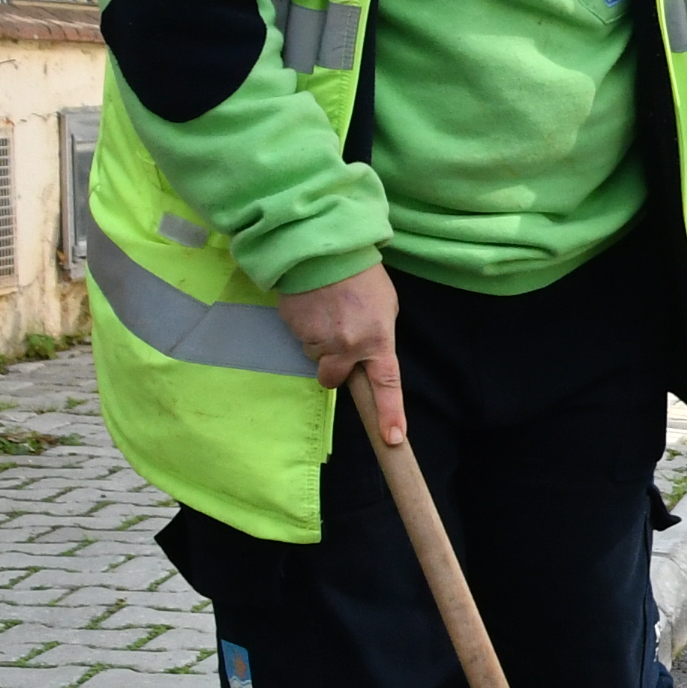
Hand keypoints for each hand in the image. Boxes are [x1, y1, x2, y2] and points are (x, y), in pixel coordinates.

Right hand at [279, 266, 403, 444]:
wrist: (323, 248)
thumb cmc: (362, 277)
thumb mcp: (385, 307)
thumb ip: (377, 337)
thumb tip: (366, 358)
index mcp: (378, 340)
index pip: (386, 385)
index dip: (389, 414)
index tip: (392, 439)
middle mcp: (348, 345)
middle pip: (333, 378)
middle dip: (332, 366)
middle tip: (337, 338)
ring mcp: (318, 339)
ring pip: (315, 356)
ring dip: (319, 341)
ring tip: (327, 310)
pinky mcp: (294, 329)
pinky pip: (300, 339)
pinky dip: (305, 328)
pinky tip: (312, 306)